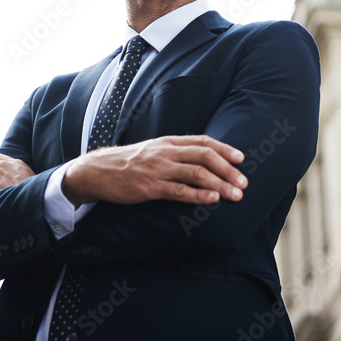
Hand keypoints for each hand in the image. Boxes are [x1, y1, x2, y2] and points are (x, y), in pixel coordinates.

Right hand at [61, 135, 247, 207]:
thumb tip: (199, 159)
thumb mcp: (152, 150)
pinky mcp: (150, 187)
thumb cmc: (127, 163)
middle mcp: (166, 152)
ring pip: (196, 173)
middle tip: (244, 183)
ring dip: (220, 184)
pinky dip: (198, 195)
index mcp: (168, 141)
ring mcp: (158, 169)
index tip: (241, 159)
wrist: (97, 171)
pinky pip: (179, 191)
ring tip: (236, 195)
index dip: (224, 149)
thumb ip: (174, 152)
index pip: (203, 141)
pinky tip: (212, 199)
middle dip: (228, 169)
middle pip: (204, 156)